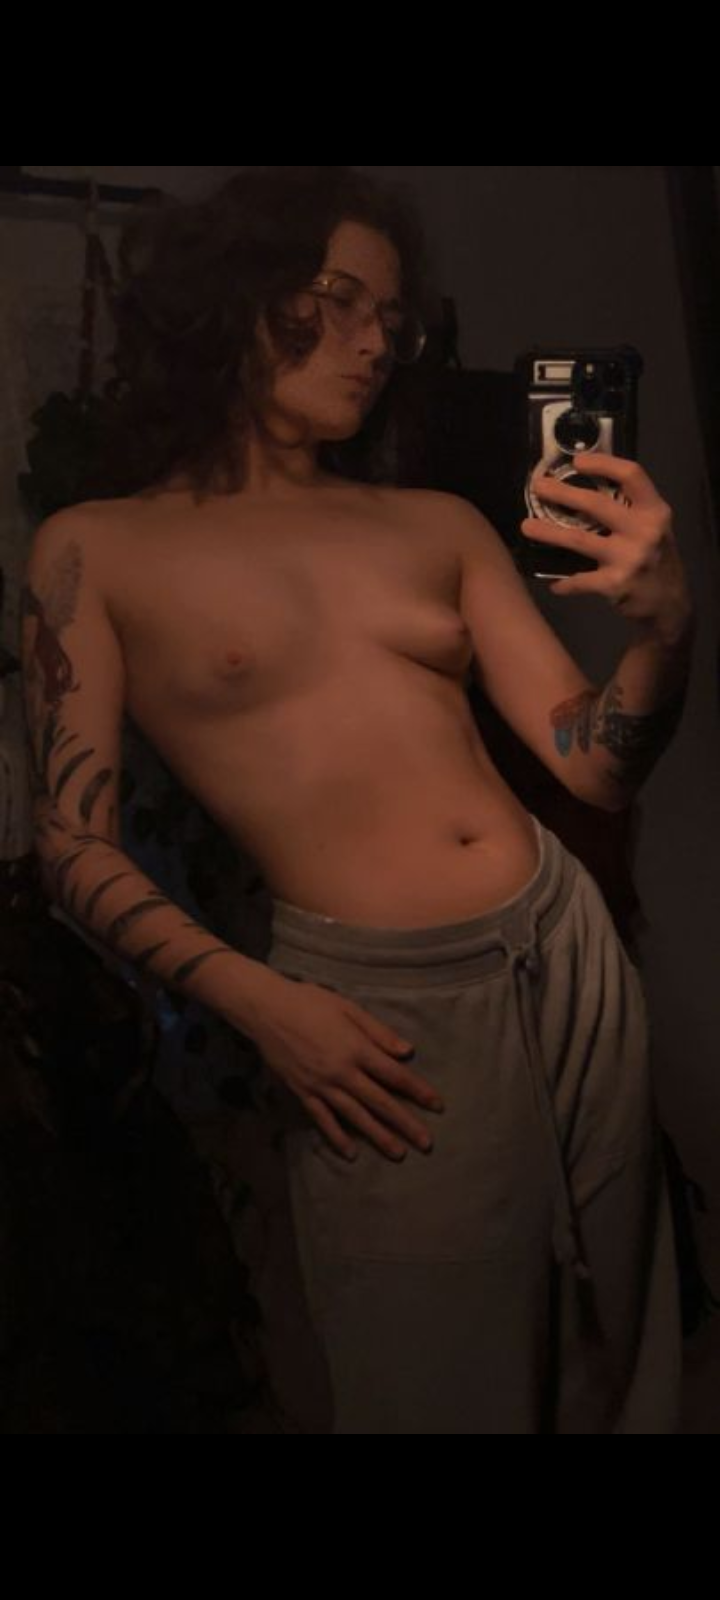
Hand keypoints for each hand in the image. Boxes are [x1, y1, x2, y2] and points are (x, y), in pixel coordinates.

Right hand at [246, 975, 443, 1161]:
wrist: (267, 1010)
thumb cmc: (311, 1002)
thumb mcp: (349, 1008)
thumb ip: (378, 1032)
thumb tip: (407, 1052)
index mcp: (357, 1049)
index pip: (395, 1075)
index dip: (418, 1091)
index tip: (437, 1106)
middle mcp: (342, 1072)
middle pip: (380, 1102)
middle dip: (405, 1123)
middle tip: (426, 1143)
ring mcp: (321, 1085)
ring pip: (355, 1116)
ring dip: (378, 1136)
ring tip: (398, 1153)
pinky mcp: (303, 1092)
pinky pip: (323, 1119)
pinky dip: (337, 1136)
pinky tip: (351, 1152)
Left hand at [521, 451, 692, 635]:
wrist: (670, 604)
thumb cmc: (656, 558)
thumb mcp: (653, 527)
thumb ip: (629, 508)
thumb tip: (584, 486)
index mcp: (655, 510)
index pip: (631, 475)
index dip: (603, 463)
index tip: (577, 461)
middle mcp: (644, 531)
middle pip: (596, 504)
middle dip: (562, 493)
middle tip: (538, 488)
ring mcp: (629, 558)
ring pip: (578, 539)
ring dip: (548, 532)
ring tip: (526, 527)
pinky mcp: (615, 584)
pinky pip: (579, 580)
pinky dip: (564, 582)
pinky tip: (555, 583)